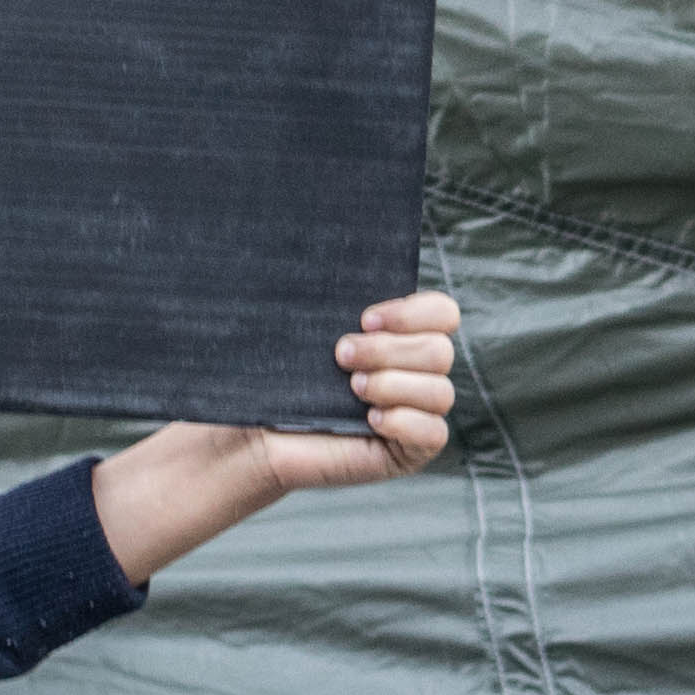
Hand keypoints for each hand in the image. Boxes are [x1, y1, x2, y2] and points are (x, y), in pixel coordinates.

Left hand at [89, 290, 465, 582]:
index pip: (443, 312)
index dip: (413, 312)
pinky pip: (434, 434)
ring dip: (392, 385)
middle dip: (388, 350)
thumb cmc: (275, 374)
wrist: (251, 432)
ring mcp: (416, 414)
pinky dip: (405, 422)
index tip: (363, 317)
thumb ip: (333, 295)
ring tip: (350, 389)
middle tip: (340, 355)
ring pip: (440, 391)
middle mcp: (416, 373)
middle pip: (440, 351)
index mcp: (402, 336)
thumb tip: (338, 242)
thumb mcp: (306, 325)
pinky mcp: (408, 452)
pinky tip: (370, 422)